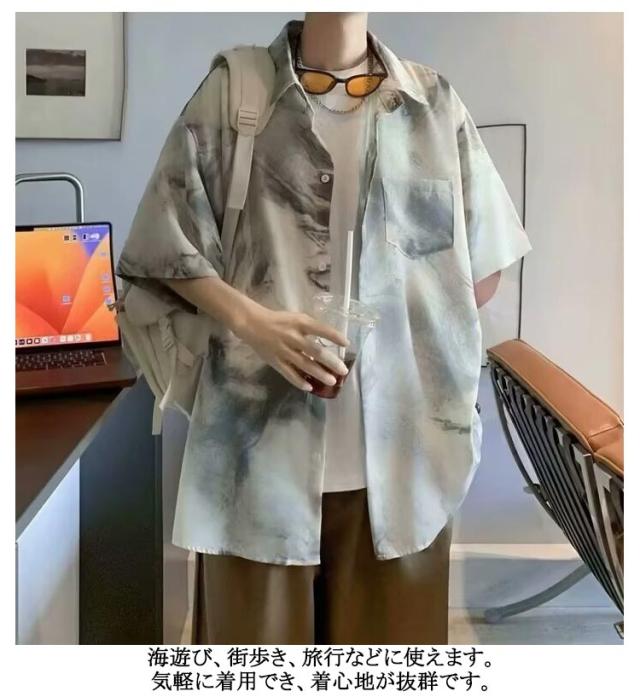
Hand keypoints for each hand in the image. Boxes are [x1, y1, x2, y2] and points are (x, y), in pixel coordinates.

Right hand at [233, 303, 349, 391]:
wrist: (252, 324)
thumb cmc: (279, 321)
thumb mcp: (297, 318)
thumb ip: (311, 329)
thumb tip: (330, 344)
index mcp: (299, 323)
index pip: (320, 329)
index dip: (334, 336)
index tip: (347, 344)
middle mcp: (292, 337)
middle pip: (315, 351)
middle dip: (330, 362)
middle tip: (343, 371)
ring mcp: (283, 350)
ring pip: (304, 364)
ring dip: (319, 374)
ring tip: (332, 381)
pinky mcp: (275, 361)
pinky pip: (288, 373)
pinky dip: (299, 381)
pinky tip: (309, 387)